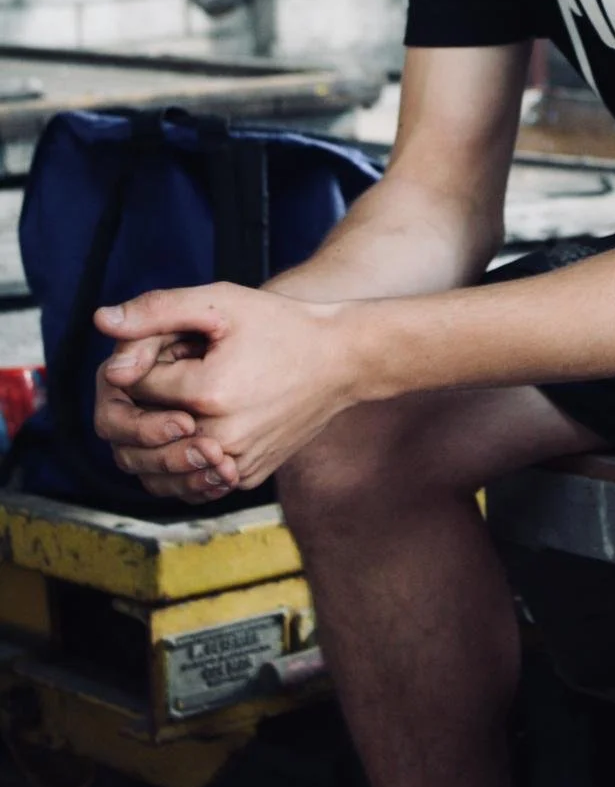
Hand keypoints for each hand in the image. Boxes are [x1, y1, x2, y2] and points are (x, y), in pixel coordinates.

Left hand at [95, 283, 350, 493]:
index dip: (142, 360)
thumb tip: (101, 323)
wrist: (341, 360)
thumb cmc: (282, 325)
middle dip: (141, 402)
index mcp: (208, 394)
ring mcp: (235, 465)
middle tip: (168, 376)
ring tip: (173, 406)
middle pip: (136, 433)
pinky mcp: (246, 478)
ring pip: (154, 469)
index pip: (133, 386)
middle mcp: (220, 439)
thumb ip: (157, 310)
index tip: (172, 346)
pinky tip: (189, 431)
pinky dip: (176, 462)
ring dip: (149, 439)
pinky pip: (188, 484)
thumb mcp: (220, 303)